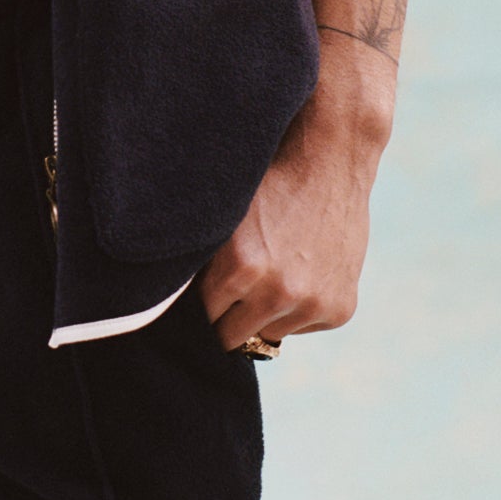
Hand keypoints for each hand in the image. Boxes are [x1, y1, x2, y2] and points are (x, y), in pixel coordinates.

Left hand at [196, 62, 391, 351]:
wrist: (329, 161)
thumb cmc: (266, 182)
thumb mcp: (221, 215)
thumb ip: (196, 260)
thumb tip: (160, 300)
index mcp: (240, 267)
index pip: (203, 319)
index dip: (201, 306)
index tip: (203, 297)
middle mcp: (278, 292)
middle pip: (233, 338)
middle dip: (229, 316)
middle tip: (236, 287)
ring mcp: (313, 304)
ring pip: (270, 335)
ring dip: (267, 313)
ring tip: (274, 269)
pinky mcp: (340, 310)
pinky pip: (304, 327)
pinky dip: (300, 308)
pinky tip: (302, 269)